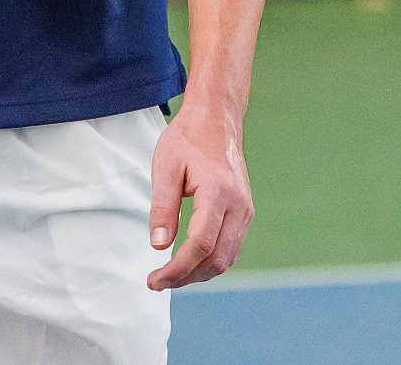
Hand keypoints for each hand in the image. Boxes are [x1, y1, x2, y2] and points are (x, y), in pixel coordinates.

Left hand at [145, 99, 253, 290]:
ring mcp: (245, 210)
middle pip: (217, 259)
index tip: (155, 280)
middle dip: (187, 277)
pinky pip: (231, 247)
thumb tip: (158, 247)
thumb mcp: (166, 167)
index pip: (201, 244)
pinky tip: (189, 261)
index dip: (177, 269)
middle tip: (158, 281)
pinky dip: (210, 261)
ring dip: (199, 273)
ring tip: (170, 275)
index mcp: (218, 192)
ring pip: (226, 258)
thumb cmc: (188, 139)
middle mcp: (239, 205)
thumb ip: (163, 208)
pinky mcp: (244, 212)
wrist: (217, 118)